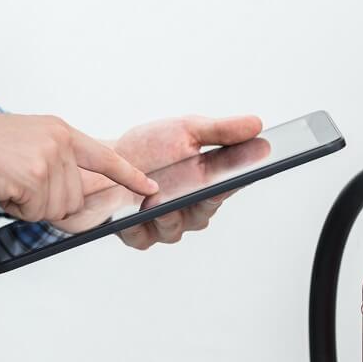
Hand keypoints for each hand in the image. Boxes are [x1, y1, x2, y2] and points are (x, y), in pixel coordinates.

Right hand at [0, 107, 157, 221]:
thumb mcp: (22, 147)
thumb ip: (54, 168)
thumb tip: (76, 204)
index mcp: (58, 131)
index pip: (104, 157)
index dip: (129, 176)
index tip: (151, 188)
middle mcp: (59, 142)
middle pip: (74, 199)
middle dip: (43, 203)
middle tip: (11, 182)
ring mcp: (48, 159)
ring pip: (56, 209)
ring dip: (27, 206)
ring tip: (2, 181)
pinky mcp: (33, 177)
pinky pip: (36, 213)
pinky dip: (15, 209)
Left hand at [112, 115, 261, 248]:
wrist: (105, 160)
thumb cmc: (150, 147)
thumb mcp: (187, 131)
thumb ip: (221, 132)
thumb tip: (257, 125)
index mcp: (208, 186)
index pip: (227, 187)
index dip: (233, 184)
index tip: (237, 175)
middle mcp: (190, 211)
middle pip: (203, 212)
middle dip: (202, 201)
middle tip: (204, 190)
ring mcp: (164, 226)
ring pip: (172, 227)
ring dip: (166, 213)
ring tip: (158, 201)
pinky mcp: (136, 236)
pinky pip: (140, 236)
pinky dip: (136, 224)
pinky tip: (132, 214)